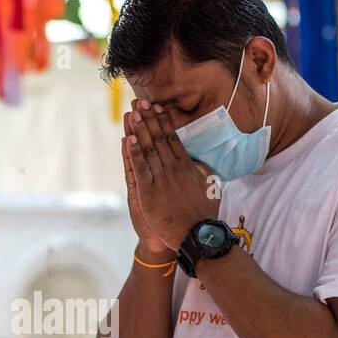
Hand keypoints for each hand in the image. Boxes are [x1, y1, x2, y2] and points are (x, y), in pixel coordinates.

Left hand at [125, 100, 216, 251]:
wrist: (196, 234)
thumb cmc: (203, 215)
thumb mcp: (209, 188)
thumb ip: (201, 172)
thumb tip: (199, 162)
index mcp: (187, 166)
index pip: (173, 138)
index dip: (163, 121)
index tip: (156, 108)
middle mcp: (173, 168)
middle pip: (158, 138)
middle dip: (148, 119)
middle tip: (139, 102)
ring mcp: (161, 179)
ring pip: (148, 149)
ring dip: (139, 129)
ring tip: (132, 113)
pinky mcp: (149, 191)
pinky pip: (139, 167)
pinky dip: (133, 152)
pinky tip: (128, 138)